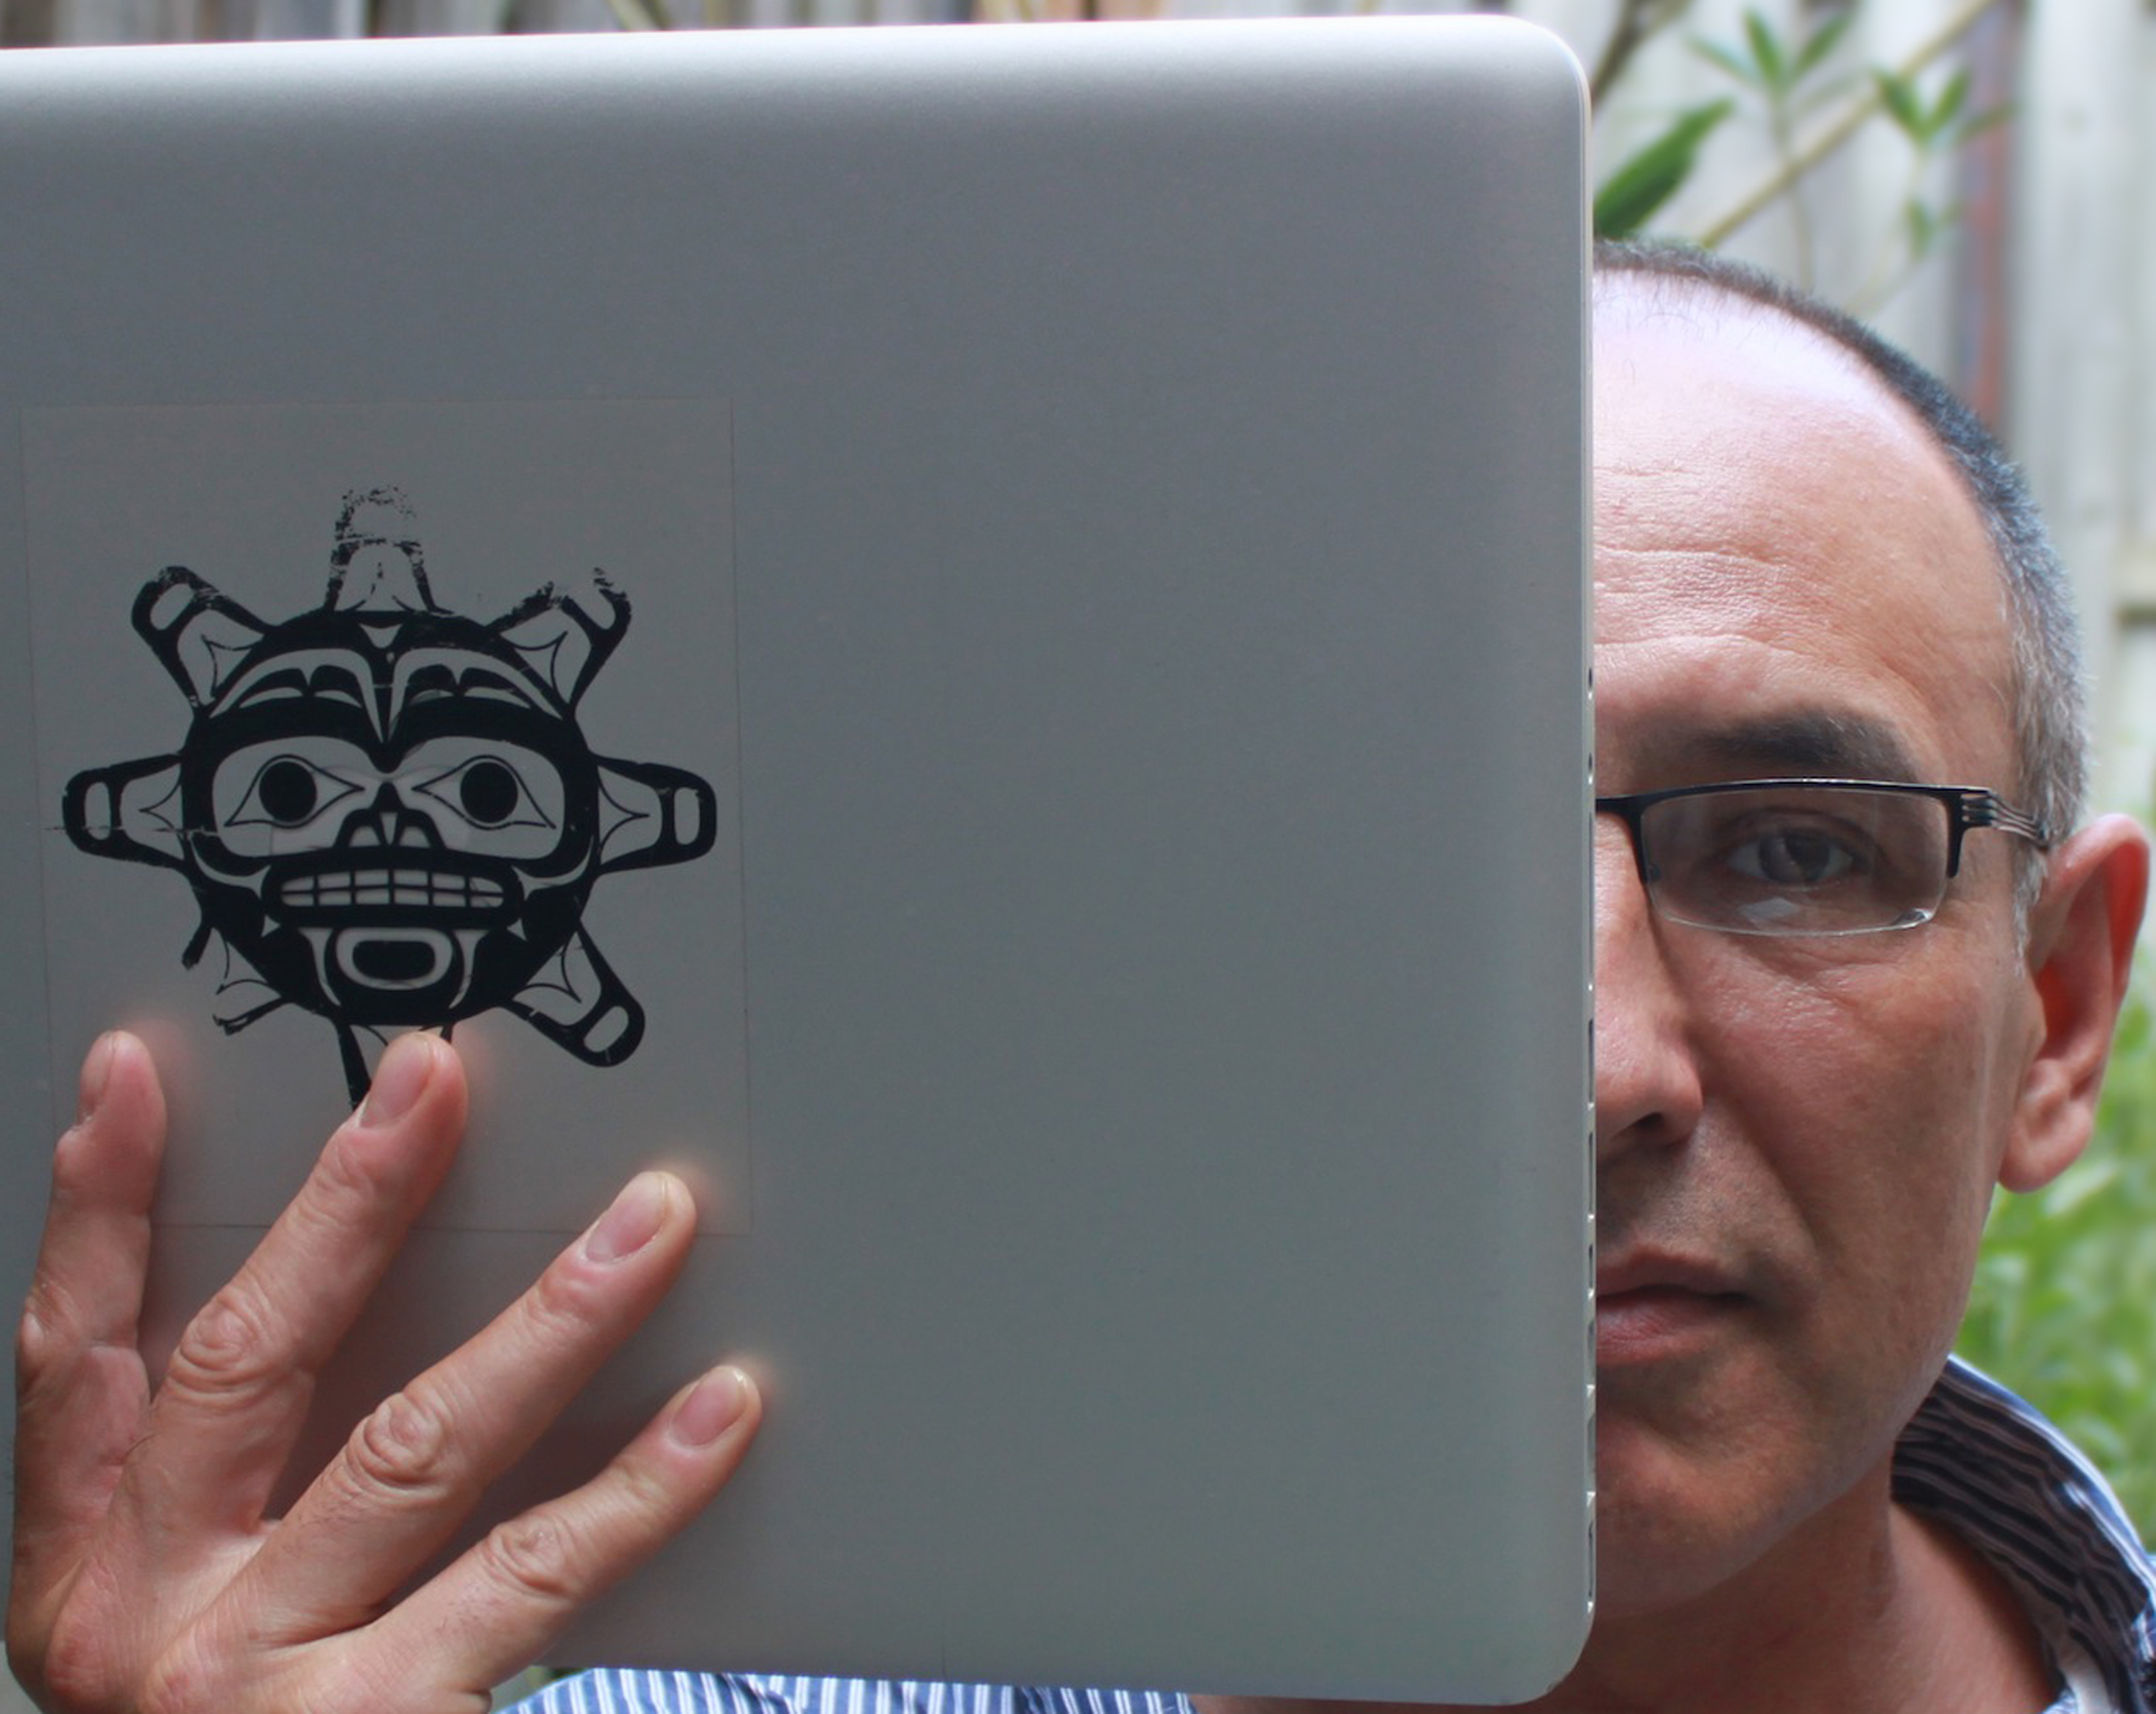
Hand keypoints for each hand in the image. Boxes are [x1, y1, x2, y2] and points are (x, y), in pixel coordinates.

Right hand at [8, 1030, 759, 1712]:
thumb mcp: (163, 1622)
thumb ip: (225, 1481)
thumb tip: (333, 1284)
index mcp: (79, 1572)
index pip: (72, 1355)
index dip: (93, 1205)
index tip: (132, 1073)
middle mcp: (149, 1617)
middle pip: (254, 1362)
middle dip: (348, 1207)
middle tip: (439, 1081)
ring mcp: (260, 1682)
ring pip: (418, 1450)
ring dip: (548, 1320)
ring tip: (653, 1220)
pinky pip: (533, 1581)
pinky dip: (639, 1489)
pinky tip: (722, 1411)